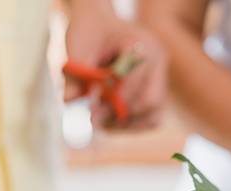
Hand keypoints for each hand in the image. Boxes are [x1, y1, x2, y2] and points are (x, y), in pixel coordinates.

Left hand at [65, 1, 166, 128]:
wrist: (100, 25)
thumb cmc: (88, 33)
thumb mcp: (76, 48)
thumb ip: (73, 74)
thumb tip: (69, 102)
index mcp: (142, 44)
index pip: (133, 80)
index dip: (111, 101)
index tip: (89, 115)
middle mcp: (159, 62)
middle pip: (150, 101)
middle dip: (120, 115)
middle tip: (94, 122)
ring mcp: (162, 79)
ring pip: (152, 115)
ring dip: (124, 124)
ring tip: (99, 121)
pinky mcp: (158, 93)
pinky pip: (151, 119)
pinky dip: (131, 125)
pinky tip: (110, 119)